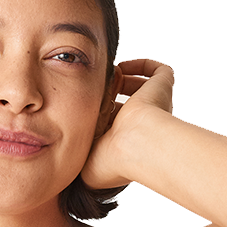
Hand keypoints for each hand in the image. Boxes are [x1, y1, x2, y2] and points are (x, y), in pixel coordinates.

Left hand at [81, 59, 174, 189]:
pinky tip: (121, 68)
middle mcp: (141, 124)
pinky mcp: (162, 87)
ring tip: (104, 79)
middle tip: (90, 90)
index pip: (109, 123)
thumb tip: (63, 148)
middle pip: (121, 104)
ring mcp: (154, 106)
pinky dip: (140, 66)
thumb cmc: (112, 160)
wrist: (136, 146)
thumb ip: (74, 151)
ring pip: (138, 87)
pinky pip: (157, 71)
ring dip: (120, 80)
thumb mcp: (84, 161)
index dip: (95, 114)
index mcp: (124, 141)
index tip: (79, 107)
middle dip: (106, 95)